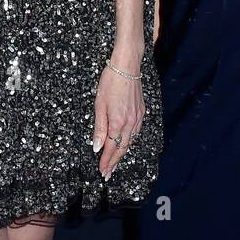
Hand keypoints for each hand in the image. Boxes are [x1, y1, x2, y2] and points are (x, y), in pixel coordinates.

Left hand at [92, 52, 144, 180]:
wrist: (127, 66)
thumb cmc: (110, 82)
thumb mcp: (99, 104)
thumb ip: (99, 128)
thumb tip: (97, 147)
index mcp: (118, 122)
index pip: (112, 148)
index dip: (106, 161)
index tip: (102, 171)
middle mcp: (131, 122)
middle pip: (122, 148)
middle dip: (114, 162)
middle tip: (108, 173)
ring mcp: (138, 117)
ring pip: (130, 141)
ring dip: (122, 153)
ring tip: (114, 162)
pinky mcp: (142, 112)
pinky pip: (136, 132)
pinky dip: (129, 141)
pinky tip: (125, 143)